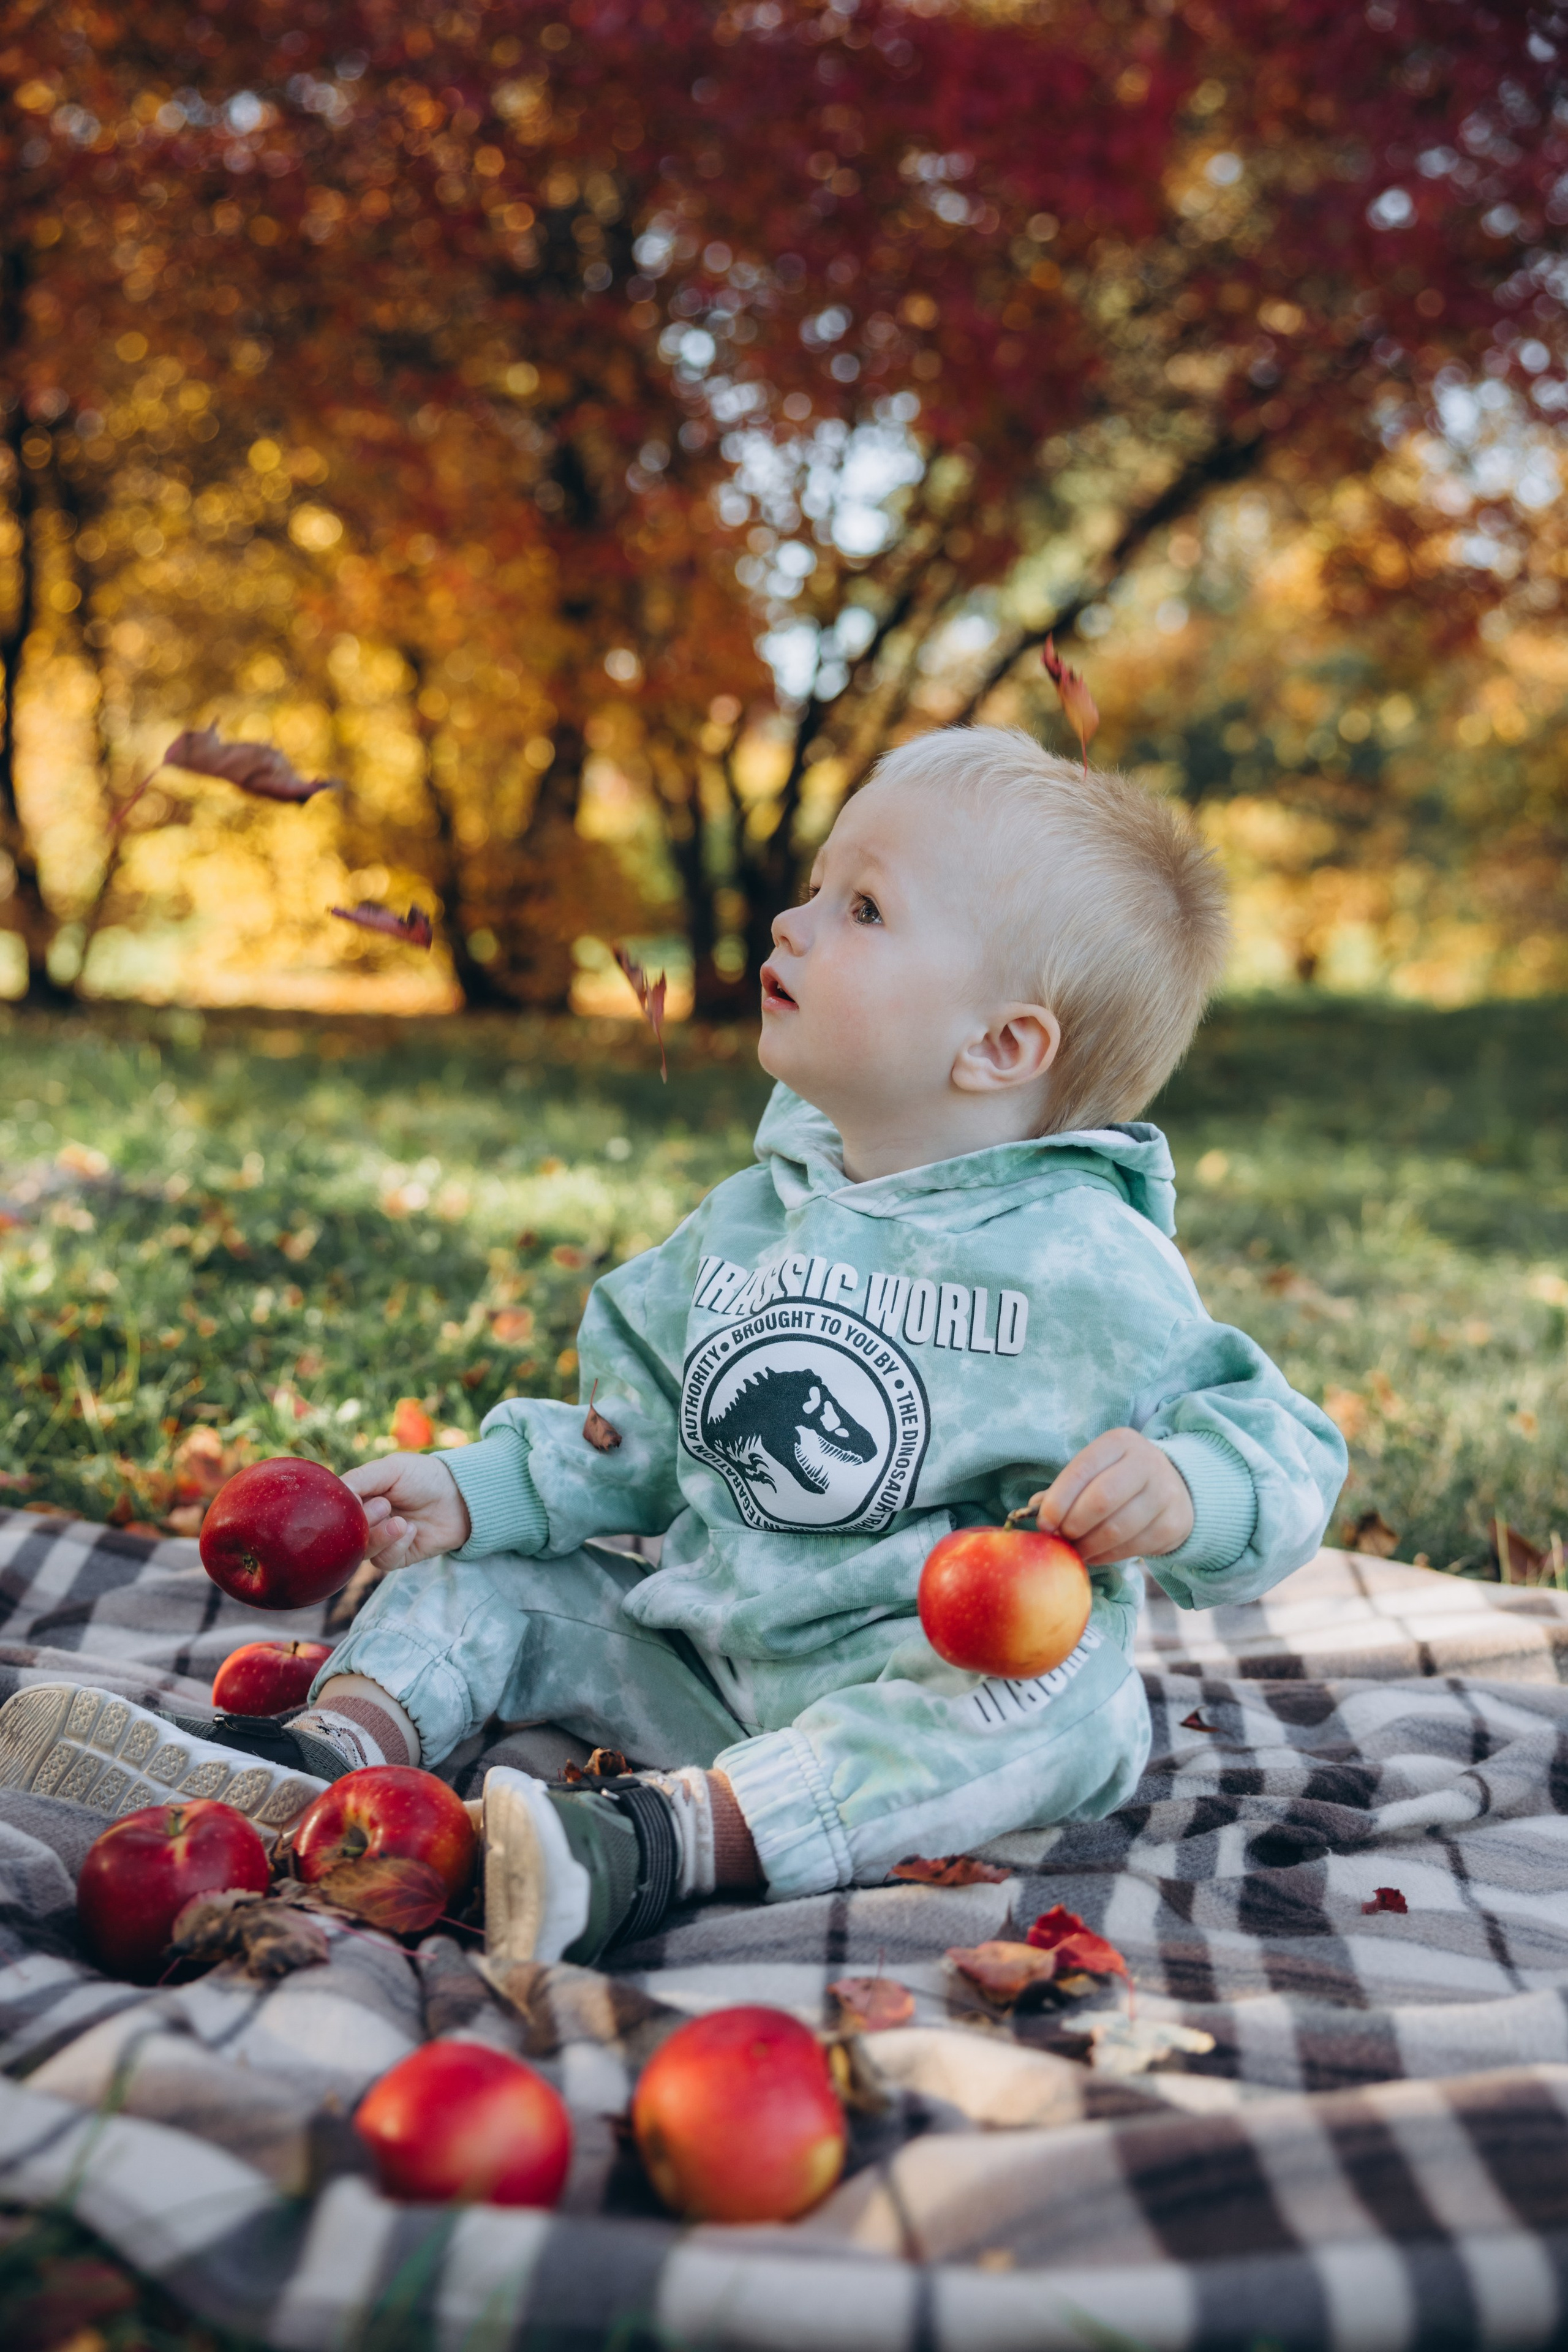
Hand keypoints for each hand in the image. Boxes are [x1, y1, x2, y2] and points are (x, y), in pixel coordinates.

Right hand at [343, 1453, 470, 1570]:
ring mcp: (380, 1540)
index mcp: (359, 1497)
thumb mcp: (391, 1468)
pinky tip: (412, 1531)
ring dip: (380, 1537)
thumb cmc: (425, 1477)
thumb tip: (336, 1494)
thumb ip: (360, 1479)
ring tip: (401, 1522)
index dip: (342, 1509)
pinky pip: (383, 1562)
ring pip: (362, 1551)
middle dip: (364, 1522)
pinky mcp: (397, 1557)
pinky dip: (396, 1547)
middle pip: (346, 1534)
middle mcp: (366, 1521)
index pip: (335, 1510)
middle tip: (385, 1506)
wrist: (461, 1497)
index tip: (356, 1499)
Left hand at [1026, 1428, 1192, 1566]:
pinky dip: (1105, 1556)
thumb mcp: (1096, 1471)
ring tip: (1074, 1550)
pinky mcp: (1173, 1524)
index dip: (1058, 1500)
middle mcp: (1146, 1462)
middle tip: (1060, 1538)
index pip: (1082, 1470)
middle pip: (1101, 1500)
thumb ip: (1066, 1488)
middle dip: (1073, 1525)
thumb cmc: (1120, 1479)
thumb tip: (1034, 1509)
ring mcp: (1164, 1493)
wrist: (1175, 1487)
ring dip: (1087, 1546)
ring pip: (1116, 1529)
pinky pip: (1131, 1547)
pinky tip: (1095, 1554)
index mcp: (1119, 1442)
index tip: (1044, 1524)